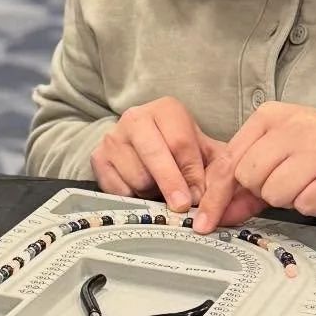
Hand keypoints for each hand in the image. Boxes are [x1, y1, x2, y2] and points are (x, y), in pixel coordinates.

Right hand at [91, 97, 227, 210]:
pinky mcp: (98, 157)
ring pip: (137, 177)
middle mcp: (136, 117)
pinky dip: (134, 197)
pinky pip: (118, 189)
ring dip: (153, 192)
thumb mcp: (205, 151)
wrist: (142, 144)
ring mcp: (113, 137)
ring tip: (160, 188)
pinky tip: (141, 189)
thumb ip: (217, 171)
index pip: (181, 143)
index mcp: (166, 109)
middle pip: (155, 156)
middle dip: (171, 184)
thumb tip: (215, 200)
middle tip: (181, 206)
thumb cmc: (180, 150)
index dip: (192, 173)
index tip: (199, 196)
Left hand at [195, 102, 315, 230]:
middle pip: (249, 178)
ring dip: (287, 199)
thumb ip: (245, 184)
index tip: (205, 220)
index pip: (229, 159)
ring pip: (275, 194)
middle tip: (284, 181)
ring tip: (306, 183)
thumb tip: (217, 214)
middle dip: (261, 191)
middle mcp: (294, 126)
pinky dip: (311, 205)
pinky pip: (305, 205)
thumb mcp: (279, 152)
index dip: (214, 195)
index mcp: (270, 116)